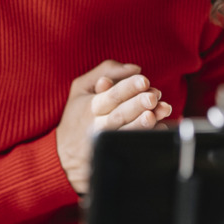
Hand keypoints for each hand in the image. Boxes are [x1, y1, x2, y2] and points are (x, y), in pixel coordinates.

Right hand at [55, 60, 172, 193]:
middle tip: (152, 97)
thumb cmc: (77, 115)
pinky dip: (147, 139)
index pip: (111, 95)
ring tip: (156, 114)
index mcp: (92, 106)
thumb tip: (135, 68)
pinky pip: (131, 148)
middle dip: (137, 105)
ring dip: (143, 124)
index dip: (128, 87)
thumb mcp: (81, 87)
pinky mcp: (114, 155)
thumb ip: (106, 71)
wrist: (64, 156)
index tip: (144, 80)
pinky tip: (159, 130)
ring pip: (126, 133)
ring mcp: (108, 143)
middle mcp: (99, 125)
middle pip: (120, 114)